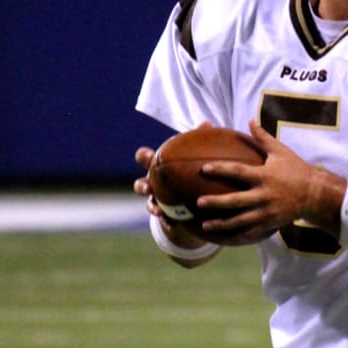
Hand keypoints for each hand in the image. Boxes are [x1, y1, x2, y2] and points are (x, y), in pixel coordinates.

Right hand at [134, 123, 214, 248]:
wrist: (192, 198)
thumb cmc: (191, 170)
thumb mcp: (196, 157)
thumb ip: (199, 141)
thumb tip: (207, 124)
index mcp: (157, 167)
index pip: (144, 159)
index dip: (143, 157)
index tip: (147, 156)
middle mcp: (153, 184)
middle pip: (140, 184)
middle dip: (142, 185)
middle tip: (148, 186)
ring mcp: (157, 202)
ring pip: (149, 205)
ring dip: (151, 207)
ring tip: (158, 210)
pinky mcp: (166, 217)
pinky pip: (164, 220)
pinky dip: (168, 221)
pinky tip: (174, 223)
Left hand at [196, 119, 341, 244]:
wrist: (315, 194)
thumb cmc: (296, 169)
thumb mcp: (281, 151)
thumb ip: (263, 137)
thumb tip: (250, 119)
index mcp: (264, 176)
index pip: (238, 171)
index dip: (221, 169)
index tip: (204, 168)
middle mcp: (264, 195)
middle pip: (236, 201)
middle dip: (217, 202)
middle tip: (199, 202)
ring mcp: (267, 211)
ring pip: (241, 220)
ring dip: (223, 224)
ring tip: (205, 226)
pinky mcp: (270, 223)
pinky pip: (252, 232)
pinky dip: (237, 236)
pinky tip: (224, 238)